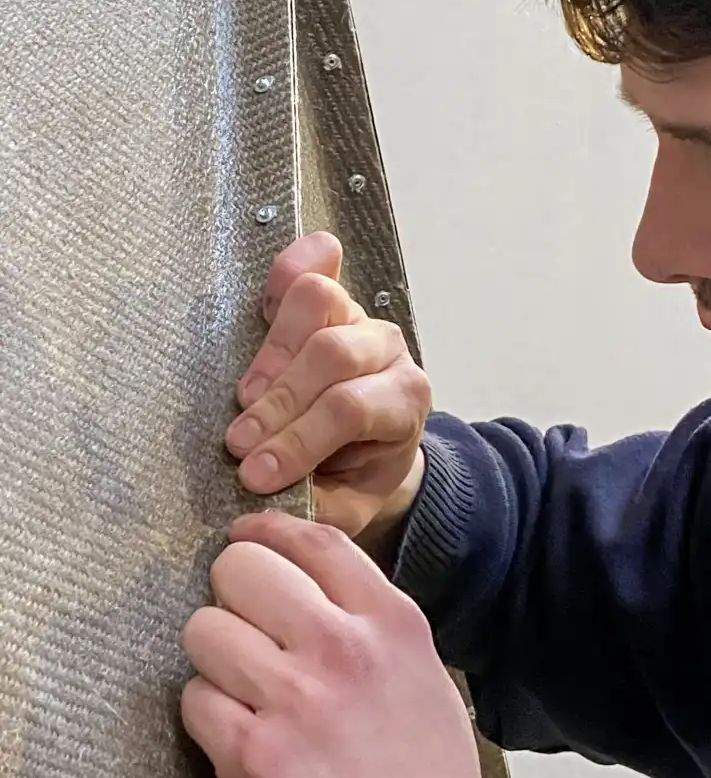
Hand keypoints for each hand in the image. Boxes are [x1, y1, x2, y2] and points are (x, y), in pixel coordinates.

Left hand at [180, 510, 504, 777]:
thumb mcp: (424, 677)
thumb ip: (369, 624)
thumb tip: (304, 587)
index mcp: (393, 624)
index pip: (312, 540)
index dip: (265, 532)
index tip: (245, 541)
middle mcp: (344, 648)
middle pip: (241, 570)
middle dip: (231, 595)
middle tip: (242, 629)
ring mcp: (296, 700)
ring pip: (204, 631)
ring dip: (215, 661)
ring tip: (244, 694)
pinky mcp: (254, 756)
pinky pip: (194, 701)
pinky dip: (208, 719)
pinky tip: (242, 740)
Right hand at [226, 232, 431, 540]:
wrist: (374, 450)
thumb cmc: (356, 475)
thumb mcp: (346, 507)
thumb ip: (315, 507)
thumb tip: (264, 501)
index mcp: (404, 402)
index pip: (349, 409)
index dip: (298, 440)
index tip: (256, 474)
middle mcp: (387, 351)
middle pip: (331, 353)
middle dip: (279, 403)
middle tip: (239, 446)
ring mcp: (358, 318)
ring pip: (318, 303)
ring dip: (272, 353)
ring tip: (246, 400)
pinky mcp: (329, 299)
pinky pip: (307, 270)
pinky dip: (283, 274)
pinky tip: (263, 304)